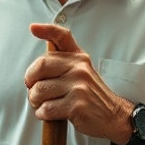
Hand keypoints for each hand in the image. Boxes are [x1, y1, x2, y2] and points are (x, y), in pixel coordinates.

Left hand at [25, 23, 131, 142]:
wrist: (114, 115)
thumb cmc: (92, 96)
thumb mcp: (82, 72)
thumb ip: (63, 64)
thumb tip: (37, 65)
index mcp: (79, 58)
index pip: (61, 36)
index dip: (46, 30)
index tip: (33, 28)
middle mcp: (79, 68)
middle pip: (40, 66)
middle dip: (31, 82)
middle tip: (35, 92)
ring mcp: (79, 86)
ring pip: (39, 90)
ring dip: (36, 102)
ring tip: (46, 105)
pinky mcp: (77, 105)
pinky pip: (46, 109)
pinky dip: (43, 114)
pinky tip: (52, 114)